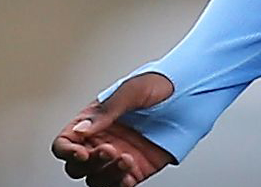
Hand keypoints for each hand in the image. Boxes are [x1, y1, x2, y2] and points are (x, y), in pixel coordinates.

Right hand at [50, 72, 176, 186]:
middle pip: (76, 165)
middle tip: (108, 150)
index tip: (81, 151)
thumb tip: (81, 129)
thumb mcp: (132, 89)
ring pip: (96, 177)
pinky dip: (120, 183)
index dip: (67, 150)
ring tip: (125, 158)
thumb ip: (106, 111)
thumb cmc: (162, 83)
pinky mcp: (137, 168)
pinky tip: (129, 172)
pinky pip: (119, 184)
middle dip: (88, 163)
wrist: (194, 92)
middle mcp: (104, 139)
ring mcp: (119, 155)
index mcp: (95, 119)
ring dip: (105, 173)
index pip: (66, 141)